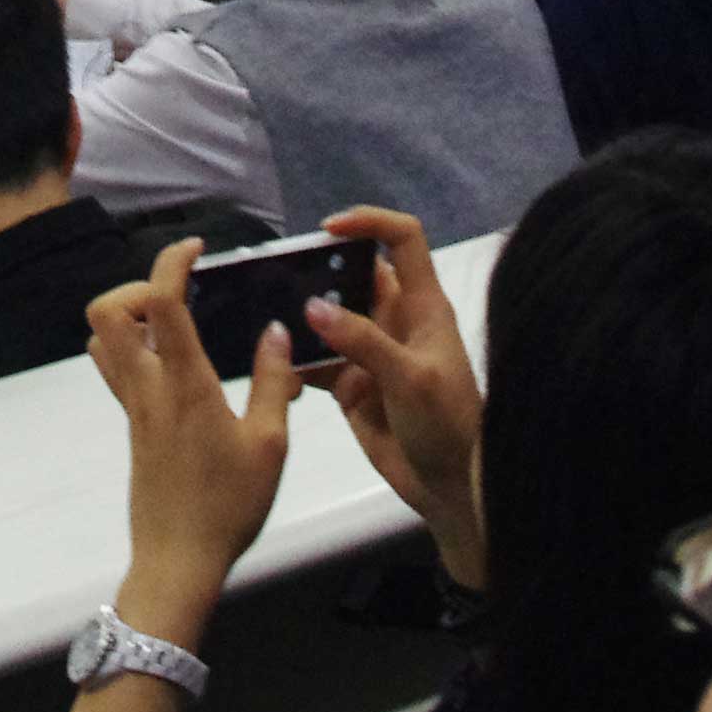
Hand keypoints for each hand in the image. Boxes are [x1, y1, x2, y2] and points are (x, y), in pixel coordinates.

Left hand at [73, 242, 295, 711]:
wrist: (177, 563)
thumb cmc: (227, 507)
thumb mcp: (269, 445)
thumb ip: (274, 382)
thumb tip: (276, 330)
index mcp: (183, 384)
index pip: (160, 301)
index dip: (171, 262)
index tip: (196, 249)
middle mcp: (147, 388)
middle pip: (106, 313)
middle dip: (137, 286)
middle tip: (181, 292)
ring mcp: (133, 409)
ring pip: (104, 341)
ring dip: (132, 317)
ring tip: (180, 322)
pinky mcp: (133, 428)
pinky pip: (119, 370)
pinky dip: (139, 348)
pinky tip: (183, 364)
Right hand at [305, 210, 484, 590]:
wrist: (451, 488)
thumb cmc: (448, 424)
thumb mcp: (410, 378)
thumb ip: (362, 341)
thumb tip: (312, 306)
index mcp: (421, 306)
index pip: (402, 240)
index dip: (369, 223)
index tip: (327, 230)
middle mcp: (393, 320)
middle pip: (354, 275)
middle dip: (318, 270)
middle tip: (274, 273)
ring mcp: (370, 353)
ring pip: (329, 317)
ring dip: (300, 314)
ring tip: (260, 309)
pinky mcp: (349, 385)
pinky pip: (315, 360)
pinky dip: (294, 358)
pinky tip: (269, 358)